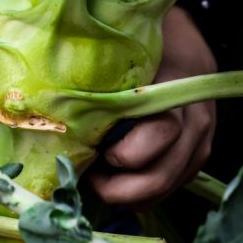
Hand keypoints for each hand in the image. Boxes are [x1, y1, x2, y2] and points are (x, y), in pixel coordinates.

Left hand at [89, 6, 216, 207]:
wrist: (183, 47)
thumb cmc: (141, 49)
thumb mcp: (120, 55)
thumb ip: (95, 79)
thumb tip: (44, 103)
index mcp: (173, 94)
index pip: (155, 136)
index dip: (120, 156)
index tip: (88, 153)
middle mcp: (193, 124)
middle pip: (158, 177)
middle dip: (116, 189)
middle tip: (86, 177)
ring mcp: (198, 143)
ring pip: (164, 189)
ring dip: (126, 195)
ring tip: (96, 179)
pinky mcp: (195, 157)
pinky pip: (169, 188)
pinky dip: (140, 192)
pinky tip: (116, 178)